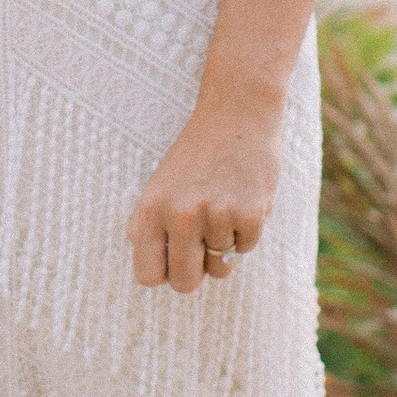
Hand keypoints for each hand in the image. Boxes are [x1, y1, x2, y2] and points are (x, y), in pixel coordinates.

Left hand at [129, 94, 279, 294]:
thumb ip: (146, 225)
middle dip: (194, 274)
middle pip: (184, 283)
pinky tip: (241, 201)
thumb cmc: (196, 153)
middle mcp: (181, 215)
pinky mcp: (250, 215)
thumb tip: (151, 271)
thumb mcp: (160, 183)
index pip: (148, 275)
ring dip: (223, 245)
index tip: (172, 263)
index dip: (162, 274)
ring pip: (220, 267)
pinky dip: (245, 233)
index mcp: (151, 209)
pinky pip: (245, 250)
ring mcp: (217, 216)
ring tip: (222, 208)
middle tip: (201, 255)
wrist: (237, 113)